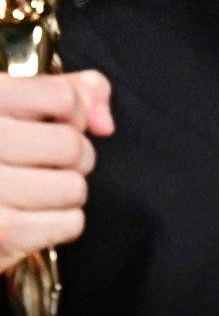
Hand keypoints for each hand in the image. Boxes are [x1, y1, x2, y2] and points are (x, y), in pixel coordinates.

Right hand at [0, 71, 113, 271]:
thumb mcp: (15, 104)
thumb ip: (68, 91)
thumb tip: (105, 122)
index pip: (62, 97)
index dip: (74, 113)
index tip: (58, 122)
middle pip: (71, 146)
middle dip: (74, 157)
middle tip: (48, 163)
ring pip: (74, 187)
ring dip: (65, 193)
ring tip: (36, 191)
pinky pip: (69, 224)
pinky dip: (60, 224)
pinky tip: (31, 216)